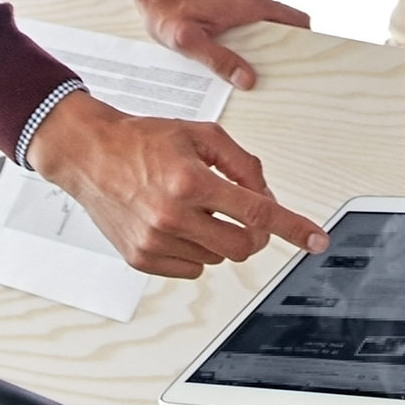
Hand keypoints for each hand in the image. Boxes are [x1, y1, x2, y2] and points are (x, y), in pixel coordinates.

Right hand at [22, 95, 326, 278]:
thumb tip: (267, 197)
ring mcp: (155, 241)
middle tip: (240, 212)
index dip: (293, 228)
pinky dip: (194, 250)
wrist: (88, 155)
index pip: (257, 212)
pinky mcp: (141, 258)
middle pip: (243, 245)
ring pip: (217, 258)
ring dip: (218, 236)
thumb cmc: (142, 140)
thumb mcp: (200, 135)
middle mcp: (172, 215)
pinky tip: (174, 224)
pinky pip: (192, 268)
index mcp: (190, 181)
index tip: (316, 240)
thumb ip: (243, 164)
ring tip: (191, 207)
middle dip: (252, 231)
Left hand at [129, 0, 309, 87]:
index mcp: (252, 4)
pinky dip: (249, 33)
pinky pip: (251, 17)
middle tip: (270, 76)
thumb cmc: (166, 7)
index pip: (298, 21)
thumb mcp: (187, 40)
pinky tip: (233, 50)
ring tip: (249, 68)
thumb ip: (218, 59)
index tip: (302, 65)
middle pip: (283, 26)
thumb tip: (249, 80)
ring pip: (266, 23)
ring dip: (261, 42)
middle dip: (280, 49)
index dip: (305, 43)